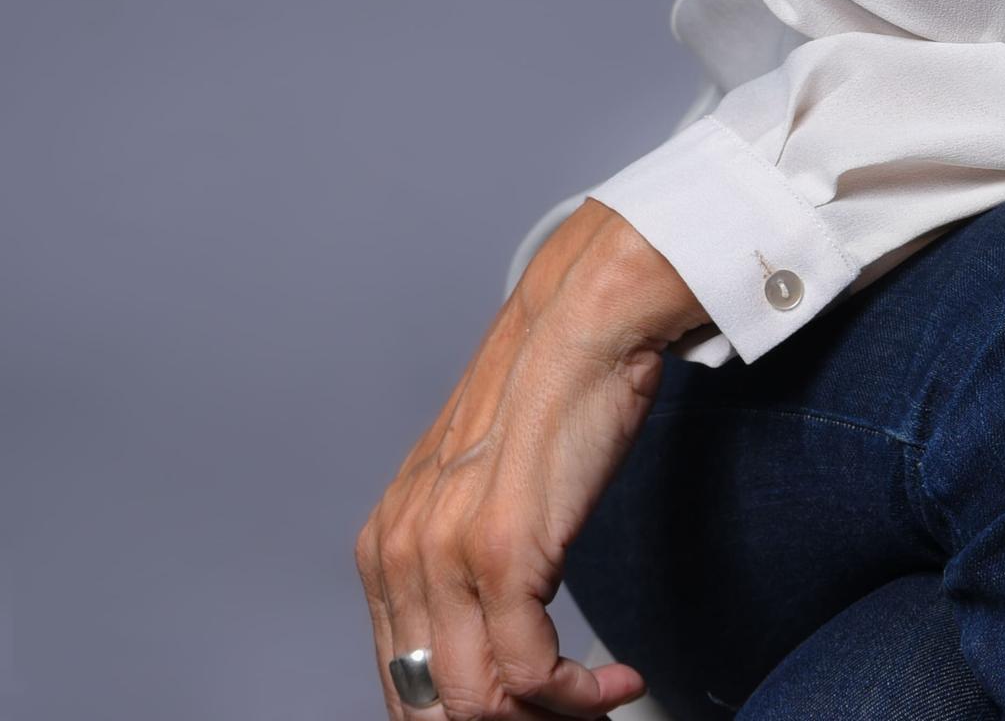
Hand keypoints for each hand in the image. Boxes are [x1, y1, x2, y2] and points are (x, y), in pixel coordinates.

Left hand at [354, 199, 704, 719]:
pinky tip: (615, 680)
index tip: (522, 718)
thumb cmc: (547, 398)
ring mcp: (445, 557)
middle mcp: (400, 554)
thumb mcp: (479, 491)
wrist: (581, 326)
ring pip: (478, 706)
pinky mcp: (502, 555)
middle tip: (564, 713)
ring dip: (550, 717)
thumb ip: (460, 564)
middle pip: (431, 706)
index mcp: (386, 545)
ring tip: (596, 701)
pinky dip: (579, 695)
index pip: (403, 684)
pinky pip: (531, 676)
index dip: (462, 718)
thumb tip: (487, 649)